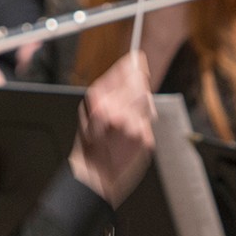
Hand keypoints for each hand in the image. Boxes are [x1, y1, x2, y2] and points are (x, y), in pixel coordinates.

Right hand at [69, 53, 154, 206]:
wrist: (95, 175)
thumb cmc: (90, 143)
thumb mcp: (87, 110)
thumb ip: (108, 86)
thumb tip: (129, 63)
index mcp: (101, 104)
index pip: (128, 71)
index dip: (135, 64)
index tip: (137, 60)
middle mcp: (119, 114)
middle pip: (141, 84)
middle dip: (138, 84)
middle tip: (130, 92)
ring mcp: (134, 127)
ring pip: (147, 102)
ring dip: (141, 105)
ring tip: (127, 117)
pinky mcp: (145, 140)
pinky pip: (148, 122)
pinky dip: (142, 123)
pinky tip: (130, 132)